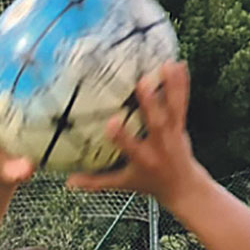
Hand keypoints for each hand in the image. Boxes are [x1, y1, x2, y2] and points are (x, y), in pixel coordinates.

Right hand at [67, 61, 206, 204]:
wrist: (182, 185)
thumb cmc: (146, 182)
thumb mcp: (121, 184)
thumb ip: (95, 182)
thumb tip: (68, 182)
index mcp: (144, 159)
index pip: (131, 147)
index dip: (121, 136)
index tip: (111, 123)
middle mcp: (160, 144)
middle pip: (156, 122)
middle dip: (150, 103)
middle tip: (142, 82)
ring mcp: (173, 133)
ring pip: (173, 108)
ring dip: (170, 86)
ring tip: (166, 64)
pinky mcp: (181, 124)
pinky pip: (181, 102)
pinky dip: (181, 84)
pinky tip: (179, 64)